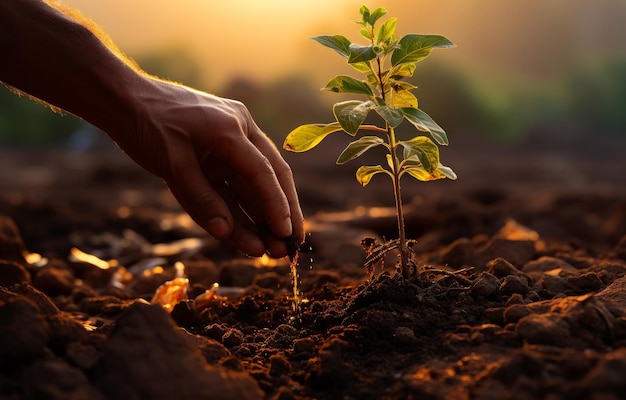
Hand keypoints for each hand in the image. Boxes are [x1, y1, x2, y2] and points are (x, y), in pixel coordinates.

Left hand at [116, 78, 303, 257]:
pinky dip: (241, 211)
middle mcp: (240, 133)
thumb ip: (200, 199)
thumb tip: (226, 233)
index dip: (277, 205)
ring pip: (254, 186)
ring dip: (263, 218)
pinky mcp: (219, 156)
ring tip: (274, 251)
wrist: (123, 99)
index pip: (263, 172)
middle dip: (282, 214)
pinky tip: (251, 236)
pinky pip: (234, 187)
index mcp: (232, 128)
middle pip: (270, 178)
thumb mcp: (171, 163)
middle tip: (292, 248)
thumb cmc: (146, 124)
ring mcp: (231, 144)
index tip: (286, 235)